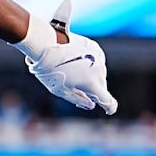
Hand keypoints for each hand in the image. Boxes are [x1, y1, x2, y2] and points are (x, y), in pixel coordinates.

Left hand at [22, 0, 117, 115]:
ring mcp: (98, 57)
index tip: (109, 110)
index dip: (109, 107)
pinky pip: (96, 61)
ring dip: (92, 78)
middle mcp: (99, 70)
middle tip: (82, 97)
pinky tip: (78, 66)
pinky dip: (90, 66)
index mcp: (91, 83)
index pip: (107, 100)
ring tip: (75, 78)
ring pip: (99, 73)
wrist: (46, 45)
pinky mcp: (95, 47)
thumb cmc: (50, 70)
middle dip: (95, 93)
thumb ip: (78, 100)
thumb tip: (91, 105)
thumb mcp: (60, 91)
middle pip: (102, 87)